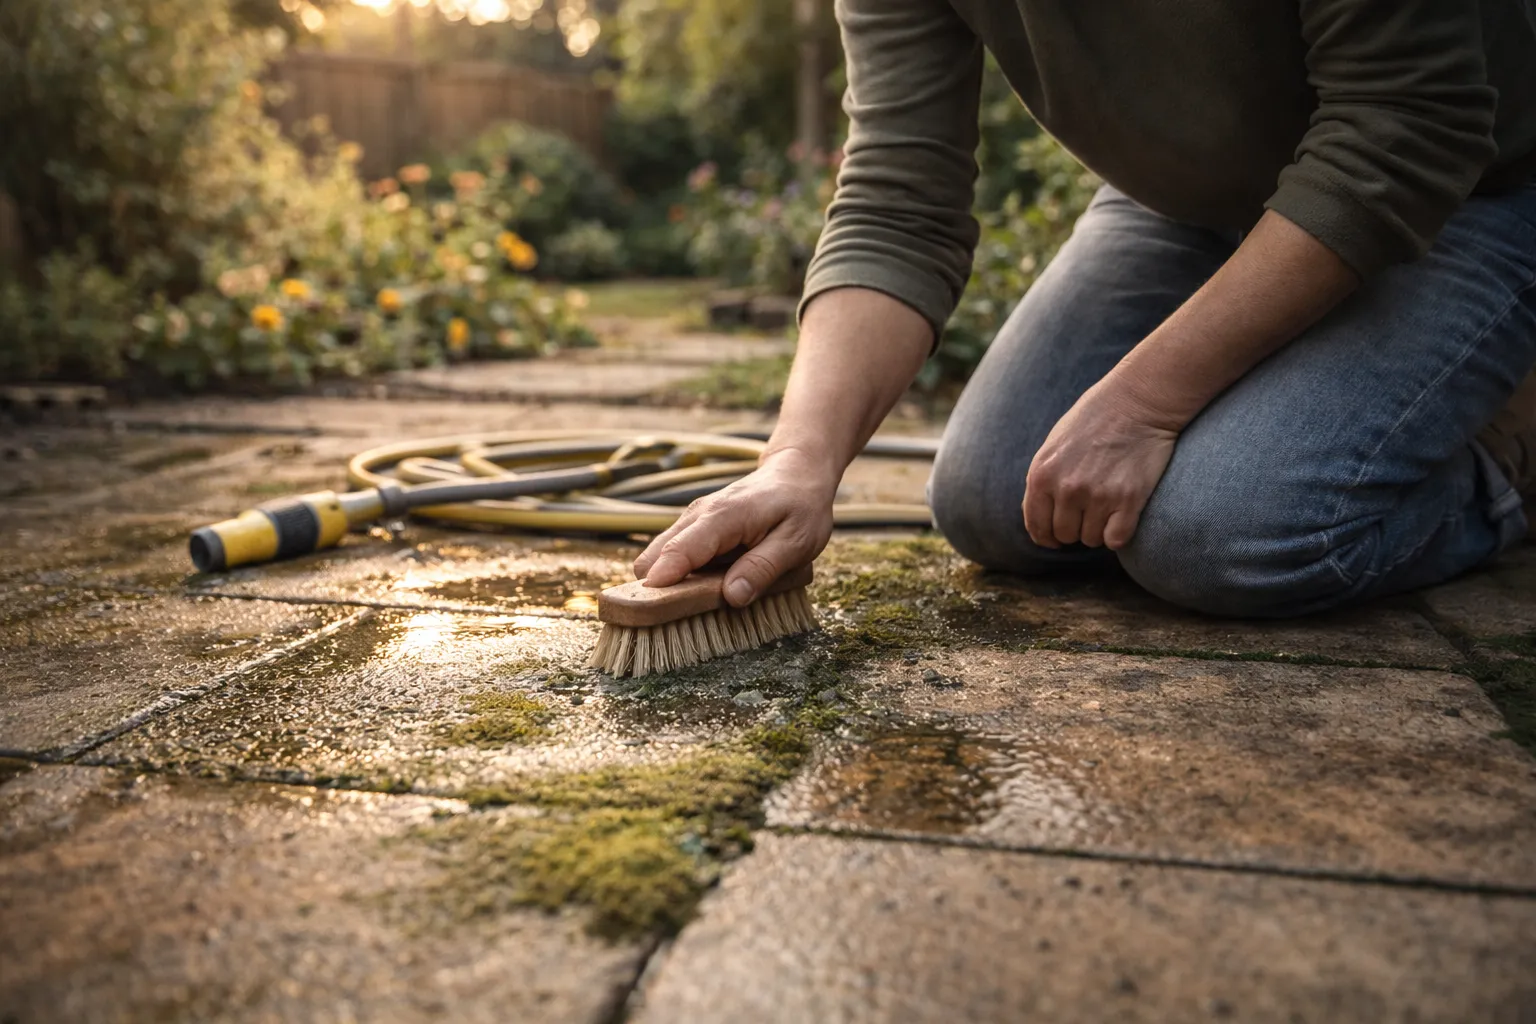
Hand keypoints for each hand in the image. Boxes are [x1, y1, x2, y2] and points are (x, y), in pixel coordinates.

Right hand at [633, 447, 837, 605]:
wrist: (796, 475)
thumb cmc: (800, 507)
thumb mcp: (796, 542)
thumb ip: (762, 568)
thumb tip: (732, 596)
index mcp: (721, 518)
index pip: (678, 552)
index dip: (662, 585)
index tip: (654, 614)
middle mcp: (696, 517)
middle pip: (652, 559)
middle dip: (660, 592)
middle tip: (686, 617)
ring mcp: (691, 522)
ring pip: (657, 559)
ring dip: (671, 586)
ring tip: (701, 605)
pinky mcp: (694, 531)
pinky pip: (673, 558)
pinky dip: (681, 577)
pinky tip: (709, 587)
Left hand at [1023, 378, 1180, 550]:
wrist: (1137, 400)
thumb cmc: (1095, 419)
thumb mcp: (1053, 446)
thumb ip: (1043, 482)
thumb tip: (1039, 519)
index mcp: (1041, 474)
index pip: (1036, 527)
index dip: (1046, 537)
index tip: (1056, 539)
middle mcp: (1066, 488)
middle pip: (1065, 536)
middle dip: (1076, 528)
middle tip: (1090, 509)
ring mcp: (1097, 495)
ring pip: (1091, 540)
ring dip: (1099, 529)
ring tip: (1108, 503)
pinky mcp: (1128, 499)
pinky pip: (1116, 540)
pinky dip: (1119, 534)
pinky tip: (1123, 515)